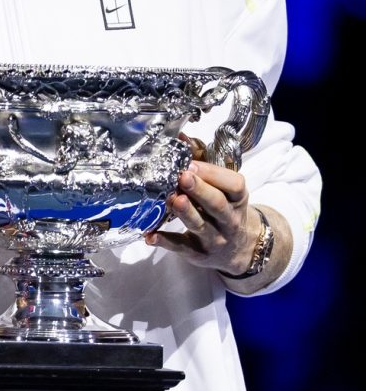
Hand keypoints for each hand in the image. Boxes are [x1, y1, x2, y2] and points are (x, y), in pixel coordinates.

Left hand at [146, 160, 262, 273]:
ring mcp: (215, 238)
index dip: (214, 174)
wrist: (239, 249)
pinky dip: (165, 242)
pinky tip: (150, 235)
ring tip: (172, 199)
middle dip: (200, 190)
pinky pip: (182, 247)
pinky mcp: (198, 253)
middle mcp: (229, 219)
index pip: (234, 185)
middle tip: (182, 177)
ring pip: (200, 225)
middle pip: (217, 204)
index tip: (192, 164)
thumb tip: (180, 137)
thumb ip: (202, 162)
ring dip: (185, 212)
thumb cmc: (223, 208)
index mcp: (237, 198)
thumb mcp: (222, 187)